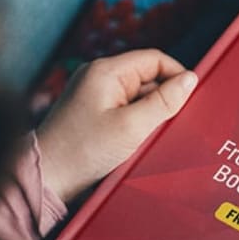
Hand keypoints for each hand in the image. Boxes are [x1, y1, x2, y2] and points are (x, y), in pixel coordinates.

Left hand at [36, 50, 197, 201]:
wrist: (47, 180)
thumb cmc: (83, 152)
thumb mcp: (132, 126)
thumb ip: (165, 100)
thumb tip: (191, 79)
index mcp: (106, 71)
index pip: (155, 59)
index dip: (177, 75)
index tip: (191, 98)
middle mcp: (99, 77)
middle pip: (148, 77)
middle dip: (163, 99)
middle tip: (171, 124)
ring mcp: (95, 95)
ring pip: (139, 96)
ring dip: (151, 114)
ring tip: (149, 137)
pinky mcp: (93, 113)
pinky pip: (126, 109)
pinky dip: (137, 123)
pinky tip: (138, 142)